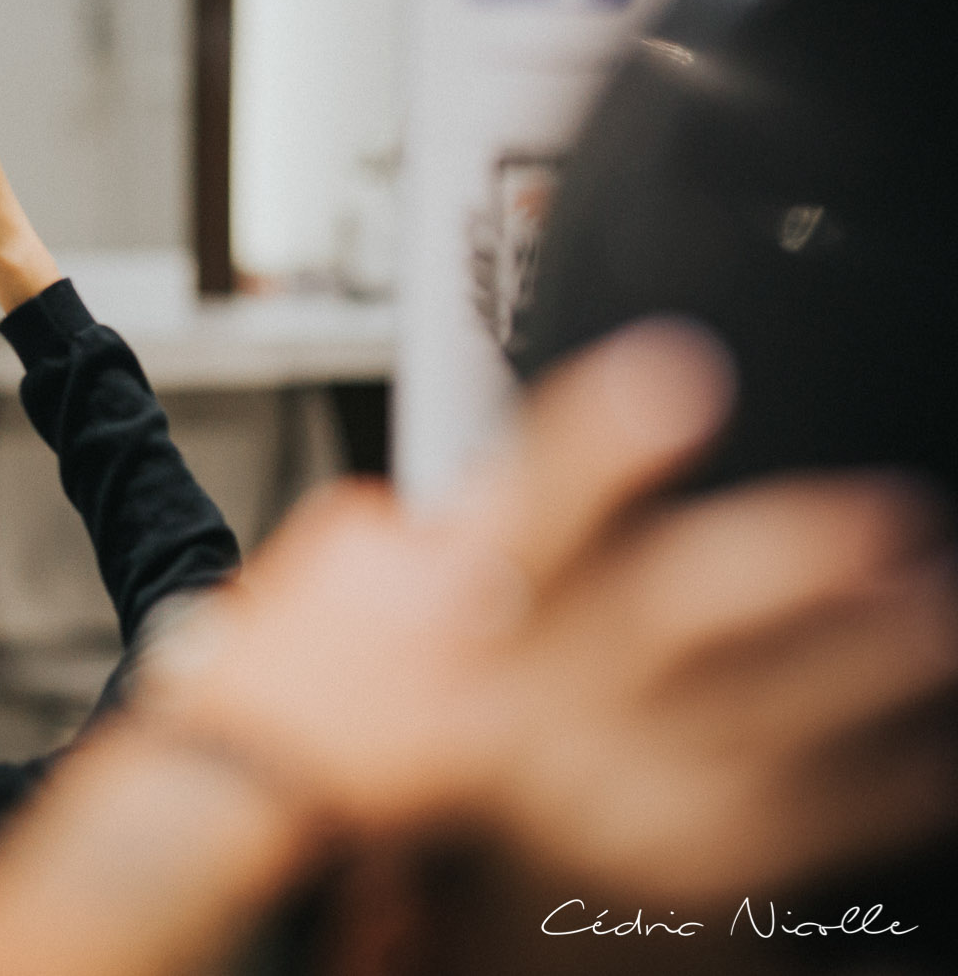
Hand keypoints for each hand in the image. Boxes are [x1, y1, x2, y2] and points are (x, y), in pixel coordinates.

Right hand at [148, 320, 957, 896]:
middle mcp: (540, 716)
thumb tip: (522, 462)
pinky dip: (893, 779)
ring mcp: (618, 799)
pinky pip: (815, 815)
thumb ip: (446, 549)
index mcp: (467, 639)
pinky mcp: (687, 872)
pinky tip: (930, 746)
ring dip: (873, 656)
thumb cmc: (419, 768)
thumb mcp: (390, 639)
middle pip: (668, 613)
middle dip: (785, 555)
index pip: (529, 516)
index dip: (600, 443)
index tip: (678, 373)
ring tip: (931, 606)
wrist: (434, 920)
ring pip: (772, 710)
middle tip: (881, 515)